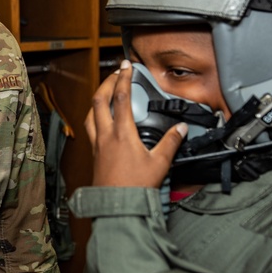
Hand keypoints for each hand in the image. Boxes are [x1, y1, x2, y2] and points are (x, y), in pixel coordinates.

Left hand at [86, 60, 186, 187]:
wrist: (116, 207)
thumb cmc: (135, 188)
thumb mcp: (160, 163)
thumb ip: (171, 142)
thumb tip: (181, 129)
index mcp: (121, 134)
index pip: (120, 97)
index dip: (123, 78)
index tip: (127, 66)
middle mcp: (105, 136)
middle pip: (99, 100)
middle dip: (107, 83)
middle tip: (115, 74)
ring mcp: (97, 145)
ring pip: (91, 113)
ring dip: (97, 99)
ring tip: (106, 92)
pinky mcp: (94, 154)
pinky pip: (90, 128)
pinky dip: (95, 116)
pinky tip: (102, 120)